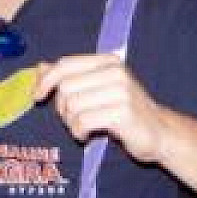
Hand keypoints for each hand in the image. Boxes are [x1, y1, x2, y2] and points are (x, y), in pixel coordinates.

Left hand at [35, 53, 166, 162]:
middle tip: (73, 119)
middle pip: (65, 87)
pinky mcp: (122, 113)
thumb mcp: (97, 88)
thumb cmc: (123, 110)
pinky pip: (82, 121)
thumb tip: (39, 67)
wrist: (159, 132)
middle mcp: (115, 72)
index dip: (45, 80)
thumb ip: (69, 76)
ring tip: (83, 127)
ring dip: (70, 122)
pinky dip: (78, 132)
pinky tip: (87, 135)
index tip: (36, 96)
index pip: (65, 64)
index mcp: (108, 61)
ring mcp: (121, 91)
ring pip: (72, 105)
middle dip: (62, 108)